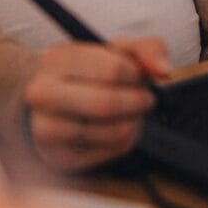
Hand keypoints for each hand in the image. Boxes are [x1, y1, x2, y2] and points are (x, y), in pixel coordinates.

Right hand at [23, 37, 170, 171]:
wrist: (51, 102)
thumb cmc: (89, 73)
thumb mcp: (116, 50)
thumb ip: (146, 50)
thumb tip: (164, 70)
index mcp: (57, 58)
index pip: (112, 69)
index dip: (135, 75)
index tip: (138, 75)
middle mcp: (43, 93)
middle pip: (107, 104)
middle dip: (137, 102)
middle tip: (145, 98)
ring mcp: (46, 128)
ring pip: (111, 132)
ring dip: (135, 123)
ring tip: (133, 113)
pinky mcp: (59, 157)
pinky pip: (108, 154)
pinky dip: (125, 141)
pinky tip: (120, 128)